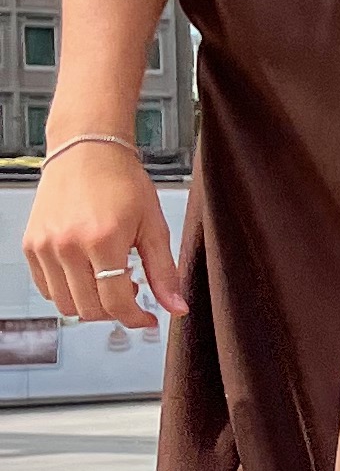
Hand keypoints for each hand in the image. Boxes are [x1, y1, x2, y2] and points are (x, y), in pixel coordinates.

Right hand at [23, 140, 185, 331]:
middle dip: (114, 311)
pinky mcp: (31, 245)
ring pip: (65, 304)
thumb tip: (177, 308)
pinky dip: (67, 291)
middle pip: (89, 309)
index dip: (135, 318)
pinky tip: (86, 273)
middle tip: (131, 293)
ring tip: (108, 280)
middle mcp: (67, 245)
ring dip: (90, 304)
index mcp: (102, 240)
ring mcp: (44, 246)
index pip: (116, 303)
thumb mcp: (154, 225)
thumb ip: (164, 271)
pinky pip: (46, 288)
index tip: (147, 319)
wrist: (87, 151)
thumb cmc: (122, 182)